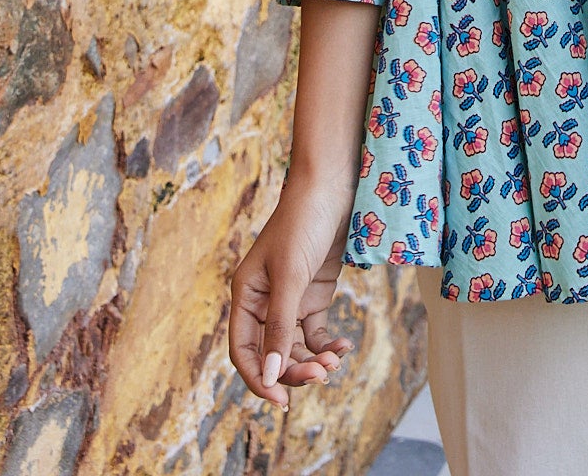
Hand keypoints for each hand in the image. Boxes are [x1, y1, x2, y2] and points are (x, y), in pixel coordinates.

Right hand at [229, 180, 354, 408]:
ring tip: (335, 362)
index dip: (259, 379)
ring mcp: (291, 299)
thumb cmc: (303, 223)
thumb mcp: (290, 276)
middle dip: (295, 370)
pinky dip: (328, 344)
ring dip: (314, 360)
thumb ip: (281, 326)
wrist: (333, 186)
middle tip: (322, 376)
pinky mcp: (314, 294)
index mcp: (246, 296)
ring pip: (297, 347)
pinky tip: (343, 347)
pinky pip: (316, 332)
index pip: (245, 351)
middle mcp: (265, 302)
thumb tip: (271, 376)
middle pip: (274, 354)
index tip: (281, 401)